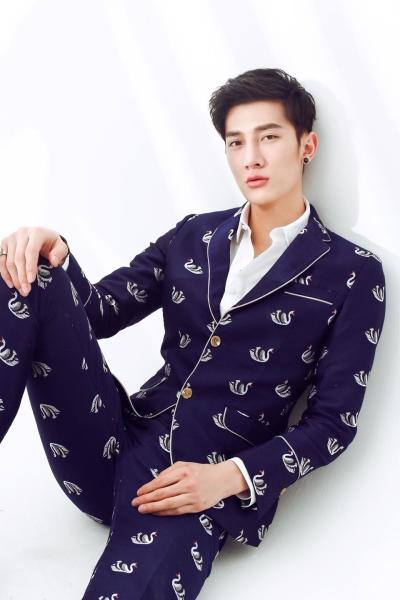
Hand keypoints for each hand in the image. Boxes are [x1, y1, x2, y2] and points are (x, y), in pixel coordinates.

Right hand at [0, 226, 68, 295]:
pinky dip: (5, 274)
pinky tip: (11, 284)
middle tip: (26, 290)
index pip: (31, 251)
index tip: (31, 281)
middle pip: (18, 257)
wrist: (43, 238)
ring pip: (9, 261)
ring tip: (22, 290)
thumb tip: (54, 261)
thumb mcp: (61, 247)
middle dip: (22, 276)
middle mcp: (22, 233)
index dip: (30, 267)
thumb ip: (60, 253)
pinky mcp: (4, 244)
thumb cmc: (53, 244)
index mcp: (36, 232)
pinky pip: (1, 261)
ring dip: (14, 278)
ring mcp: (11, 238)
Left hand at [131, 460, 245, 515]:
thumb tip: (154, 482)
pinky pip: (177, 511)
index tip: (138, 492)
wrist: (222, 479)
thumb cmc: (201, 471)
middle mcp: (188, 484)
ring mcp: (192, 497)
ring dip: (153, 508)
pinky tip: (156, 512)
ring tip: (142, 510)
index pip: (161, 481)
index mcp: (184, 471)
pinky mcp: (196, 507)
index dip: (148, 488)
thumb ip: (169, 471)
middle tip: (135, 503)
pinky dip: (164, 512)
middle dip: (146, 499)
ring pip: (168, 505)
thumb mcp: (185, 464)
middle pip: (162, 494)